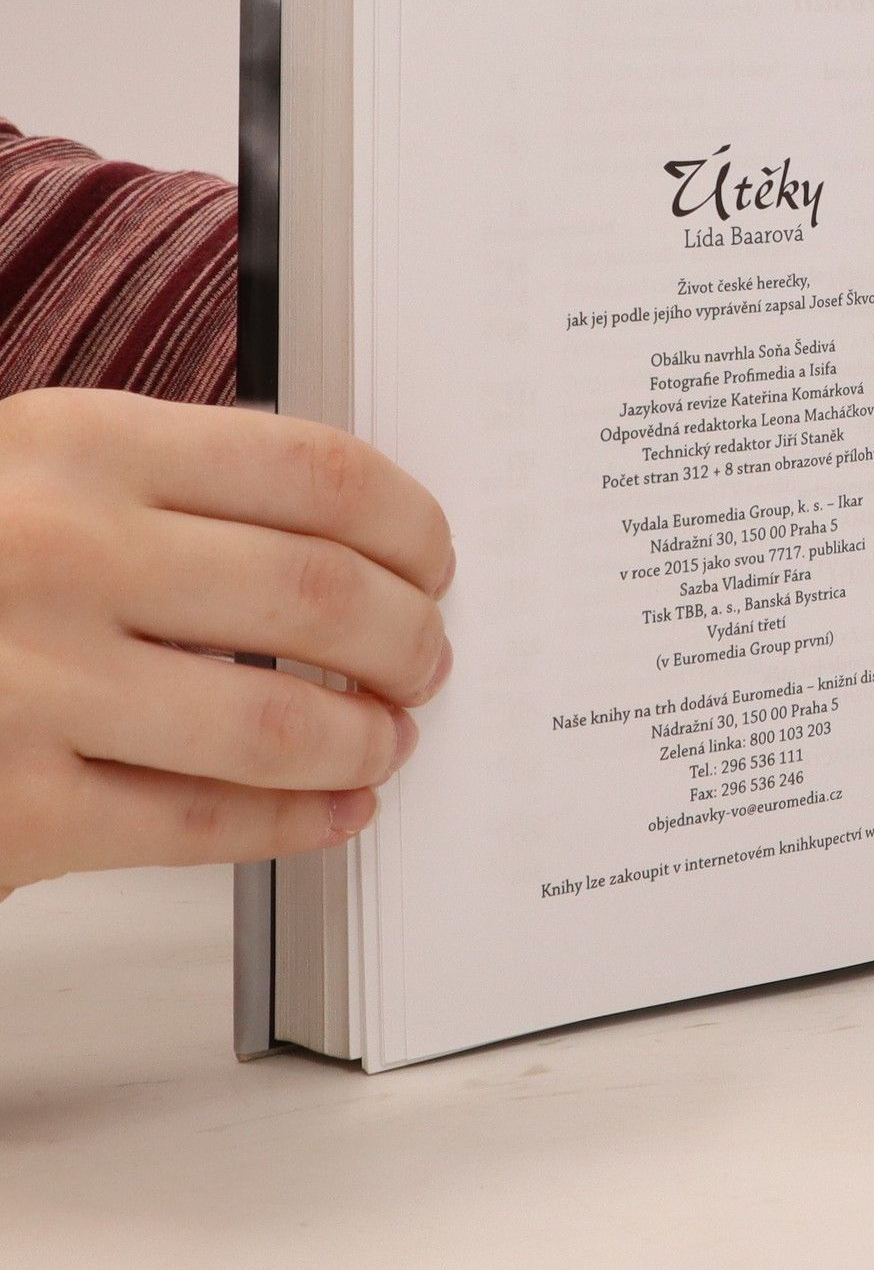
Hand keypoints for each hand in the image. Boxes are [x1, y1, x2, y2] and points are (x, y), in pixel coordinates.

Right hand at [0, 389, 453, 895]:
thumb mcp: (33, 471)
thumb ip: (173, 485)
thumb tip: (358, 533)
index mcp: (79, 445)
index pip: (319, 475)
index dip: (412, 526)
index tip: (436, 561)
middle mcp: (60, 555)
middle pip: (324, 598)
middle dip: (409, 640)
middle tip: (427, 659)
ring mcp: (29, 687)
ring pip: (280, 723)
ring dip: (366, 737)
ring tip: (387, 736)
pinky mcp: (11, 811)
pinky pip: (203, 824)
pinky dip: (297, 821)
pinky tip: (336, 810)